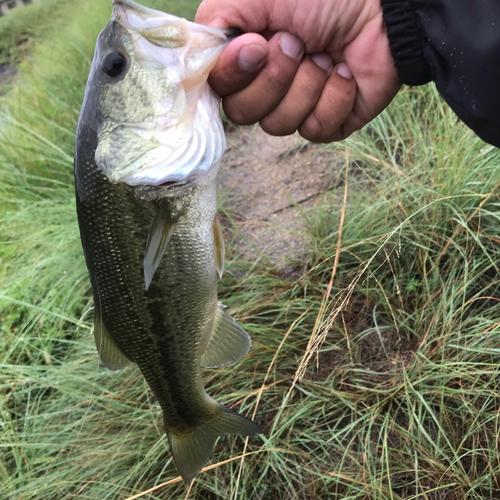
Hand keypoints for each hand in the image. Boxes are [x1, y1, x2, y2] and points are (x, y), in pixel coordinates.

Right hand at [196, 0, 400, 141]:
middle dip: (275, 76)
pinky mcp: (328, 122)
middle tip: (300, 44)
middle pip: (244, 114)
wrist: (384, 7)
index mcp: (246, 60)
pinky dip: (334, 97)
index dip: (235, 75)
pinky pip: (315, 130)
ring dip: (307, 83)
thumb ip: (216, 20)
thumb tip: (199, 54)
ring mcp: (297, 108)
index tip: (258, 45)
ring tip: (326, 56)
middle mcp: (266, 88)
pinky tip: (345, 73)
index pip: (220, 91)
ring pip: (279, 125)